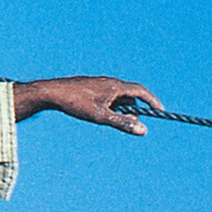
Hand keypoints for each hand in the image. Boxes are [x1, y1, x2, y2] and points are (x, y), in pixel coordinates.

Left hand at [13, 75, 161, 132]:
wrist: (51, 92)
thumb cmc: (76, 103)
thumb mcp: (101, 117)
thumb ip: (123, 123)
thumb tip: (144, 130)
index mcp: (115, 86)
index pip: (141, 91)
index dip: (152, 101)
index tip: (161, 111)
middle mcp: (109, 82)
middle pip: (130, 95)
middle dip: (134, 109)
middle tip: (130, 123)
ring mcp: (99, 83)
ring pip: (117, 96)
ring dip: (121, 108)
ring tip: (110, 119)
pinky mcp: (90, 87)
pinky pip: (107, 96)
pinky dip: (110, 106)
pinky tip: (98, 113)